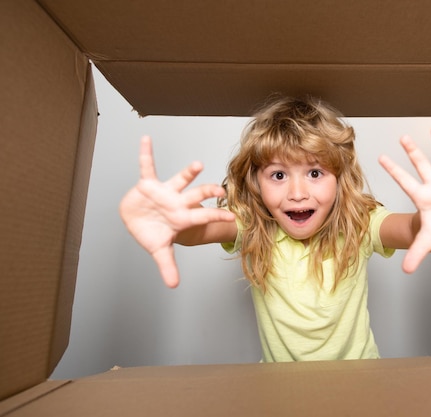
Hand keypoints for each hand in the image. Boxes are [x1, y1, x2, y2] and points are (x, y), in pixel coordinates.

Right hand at [119, 136, 234, 287]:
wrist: (140, 221)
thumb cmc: (155, 233)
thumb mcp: (161, 250)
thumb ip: (167, 266)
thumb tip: (173, 285)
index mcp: (182, 217)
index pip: (203, 216)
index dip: (216, 217)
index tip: (232, 217)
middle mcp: (177, 202)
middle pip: (196, 196)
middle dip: (208, 193)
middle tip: (222, 192)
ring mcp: (165, 192)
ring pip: (180, 180)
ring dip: (188, 172)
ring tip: (199, 165)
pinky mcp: (149, 184)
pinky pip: (147, 166)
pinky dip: (145, 153)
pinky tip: (146, 139)